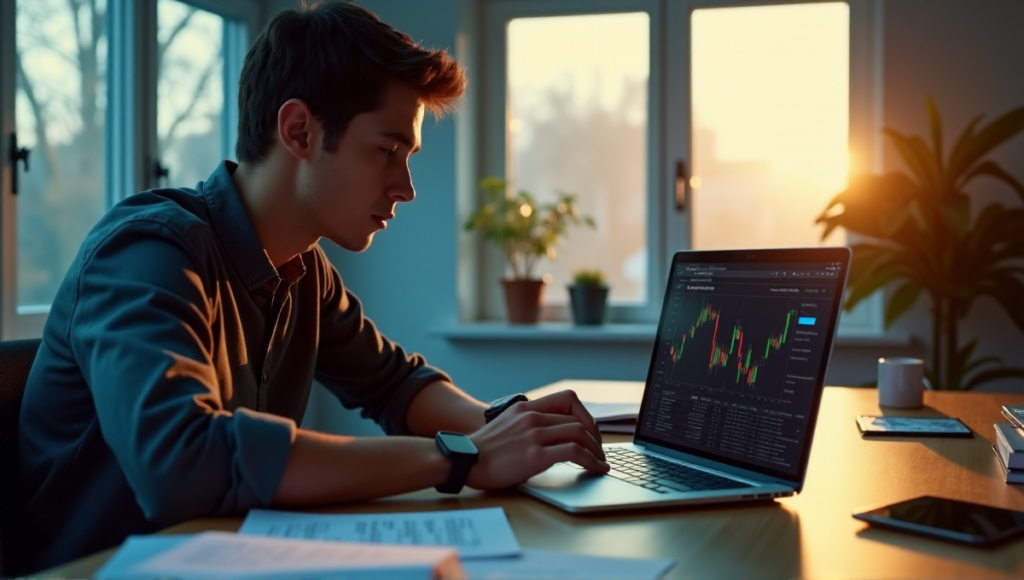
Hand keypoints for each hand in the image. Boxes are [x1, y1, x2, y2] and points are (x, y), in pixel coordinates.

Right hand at [466, 390, 608, 489]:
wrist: (463, 461)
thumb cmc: (483, 450)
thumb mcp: (506, 425)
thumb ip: (528, 425)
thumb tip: (552, 437)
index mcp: (525, 408)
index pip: (567, 399)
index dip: (585, 415)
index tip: (590, 431)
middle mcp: (531, 417)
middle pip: (578, 420)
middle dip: (595, 438)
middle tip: (599, 452)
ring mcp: (534, 435)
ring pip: (580, 434)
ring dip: (596, 451)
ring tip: (600, 463)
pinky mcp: (535, 455)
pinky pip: (574, 453)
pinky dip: (591, 461)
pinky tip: (595, 469)